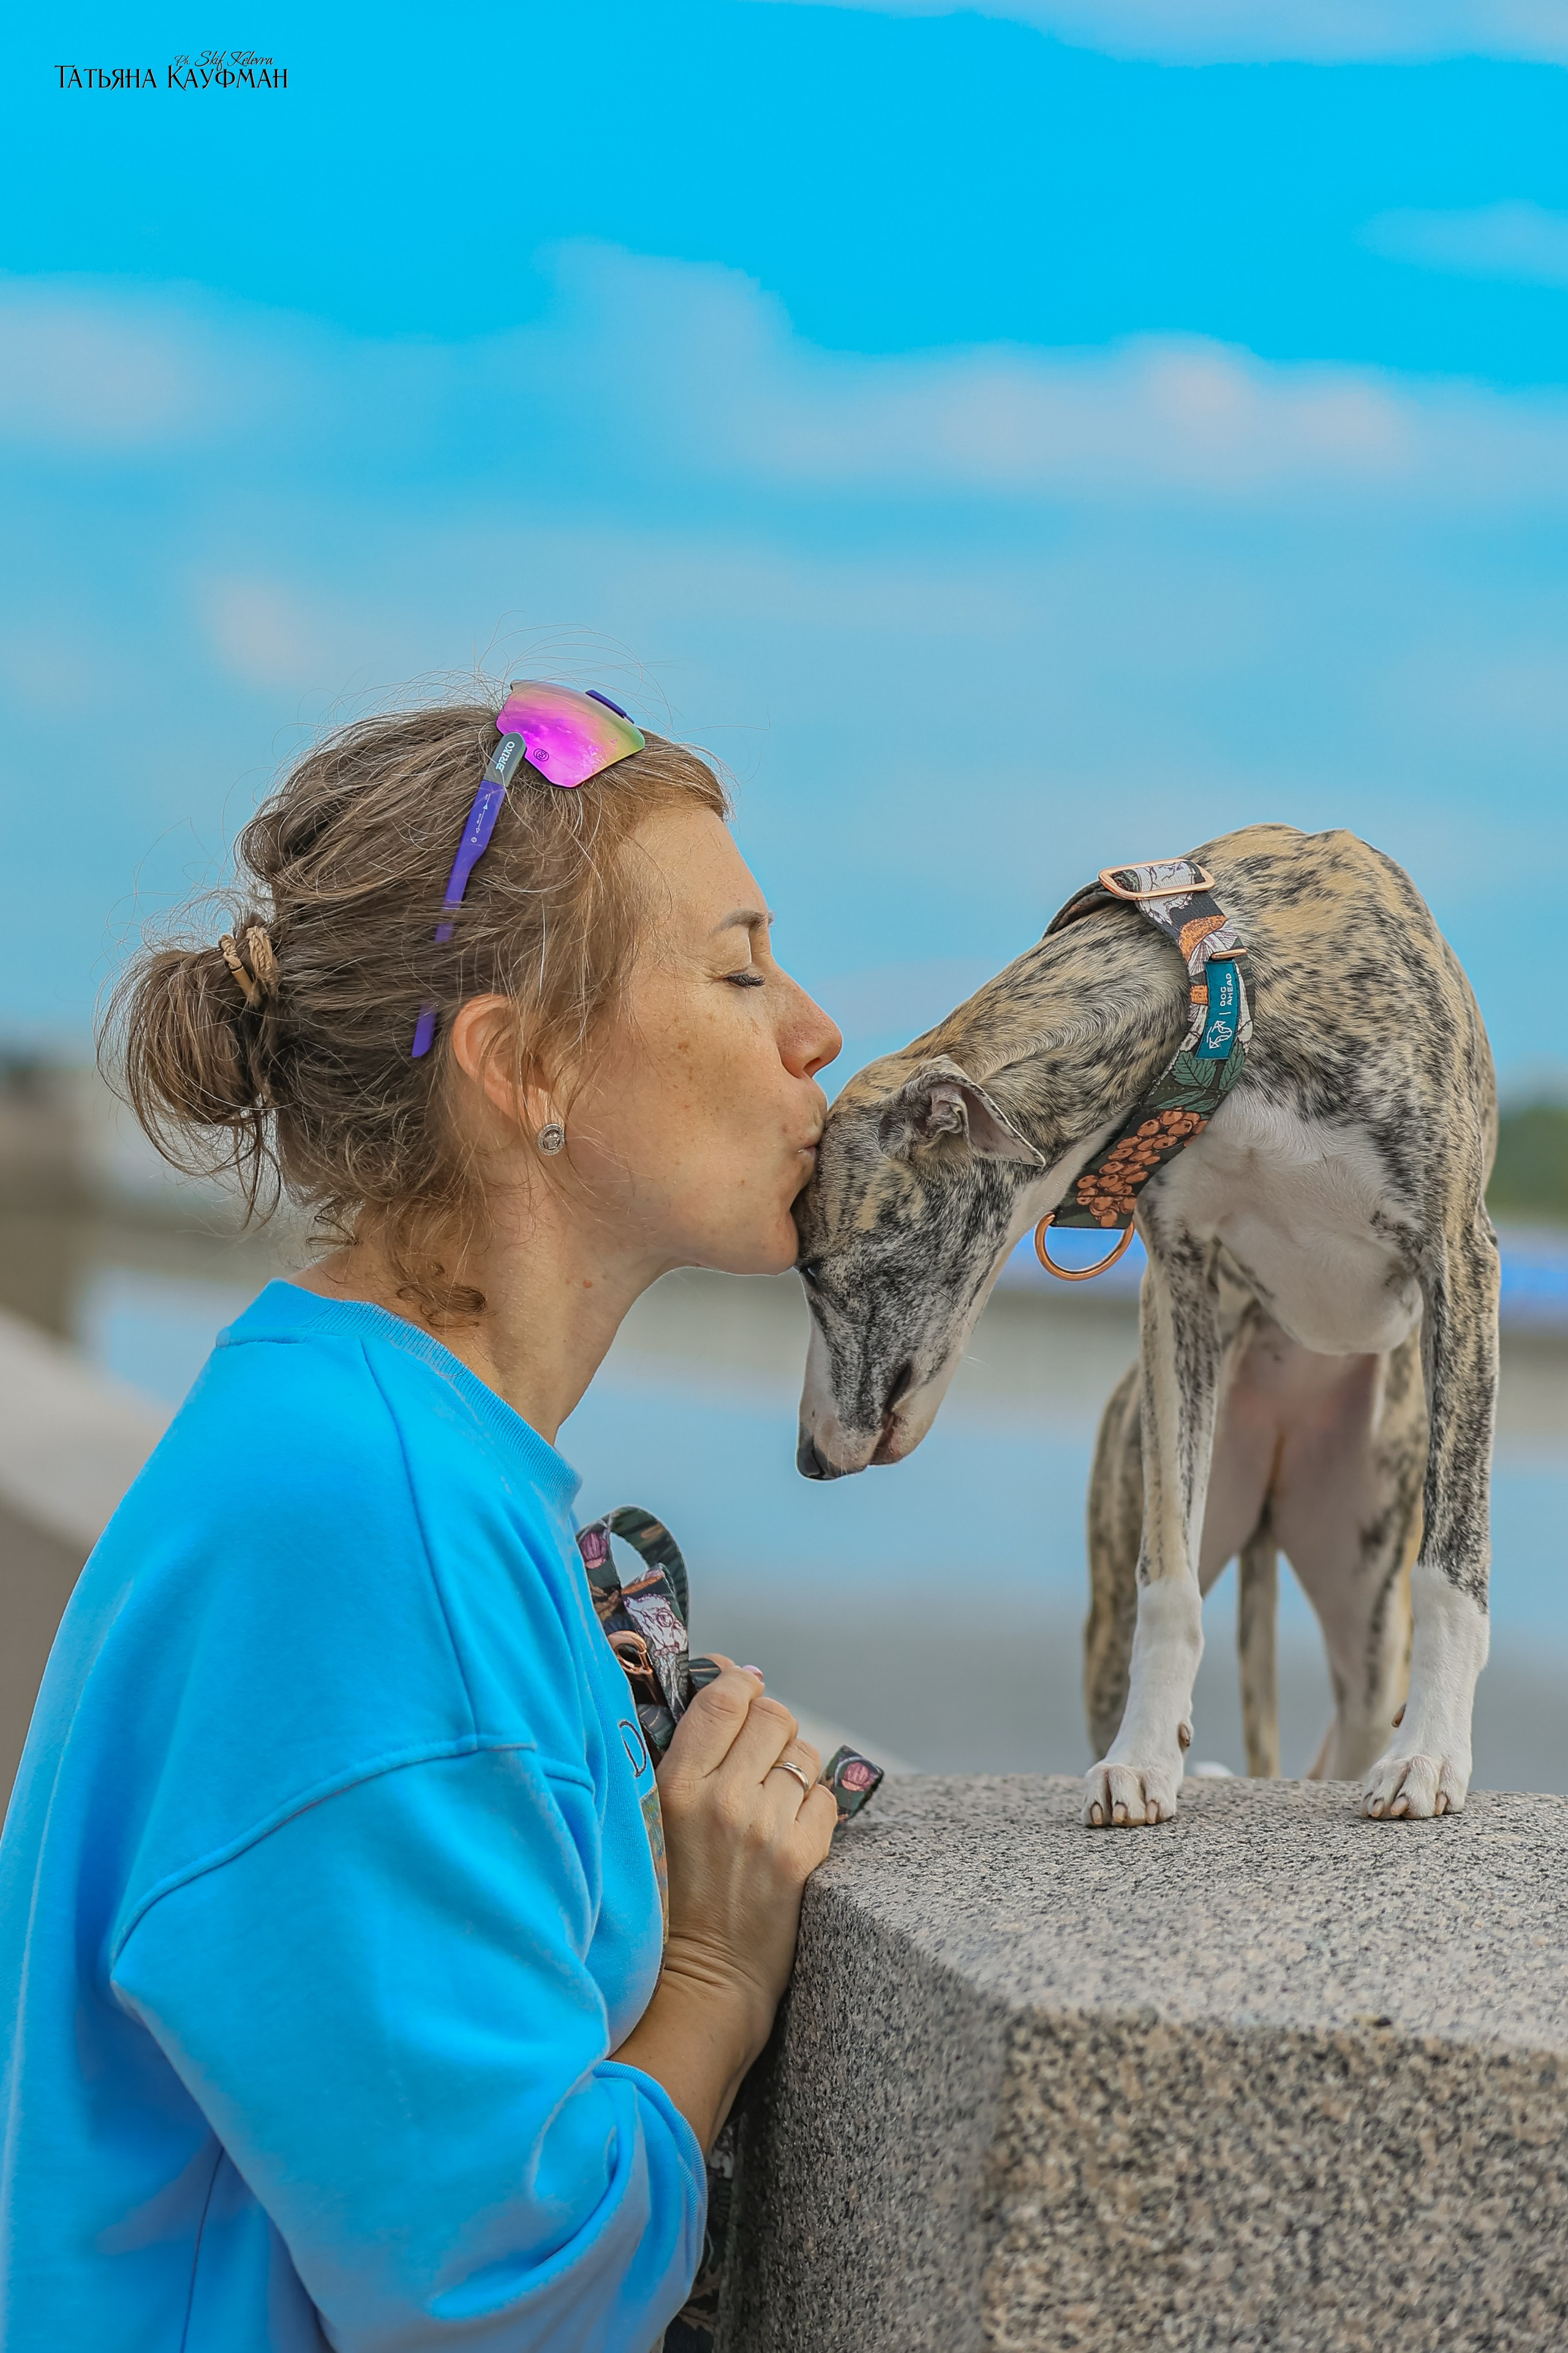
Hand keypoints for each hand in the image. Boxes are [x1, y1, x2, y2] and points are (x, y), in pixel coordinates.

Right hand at [614, 1659, 835, 2149]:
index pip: (723, 1697)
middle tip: (759, 1756)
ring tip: (771, 1802)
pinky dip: (814, 1808)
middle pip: (773, 1715)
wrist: (702, 1982)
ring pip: (803, 1755)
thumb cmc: (672, 1899)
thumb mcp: (656, 1820)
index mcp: (675, 1785)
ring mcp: (764, 1828)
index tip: (740, 1690)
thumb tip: (731, 1684)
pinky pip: (825, 1798)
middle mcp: (722, 1798)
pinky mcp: (800, 1858)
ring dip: (793, 1769)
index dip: (738, 1683)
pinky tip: (790, 1832)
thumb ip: (685, 1758)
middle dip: (771, 1727)